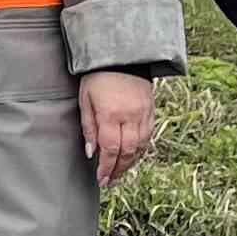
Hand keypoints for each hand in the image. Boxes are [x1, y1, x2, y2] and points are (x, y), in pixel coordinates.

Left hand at [78, 69, 156, 190]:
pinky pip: (148, 136)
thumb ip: (88, 126)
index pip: (110, 149)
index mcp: (111, 114)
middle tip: (110, 181)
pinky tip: (132, 156)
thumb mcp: (85, 99)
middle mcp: (130, 116)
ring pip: (140, 146)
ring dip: (130, 163)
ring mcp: (143, 113)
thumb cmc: (97, 76)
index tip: (101, 179)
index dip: (106, 167)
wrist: (122, 55)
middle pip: (127, 152)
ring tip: (120, 172)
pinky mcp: (151, 110)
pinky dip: (140, 149)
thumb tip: (91, 152)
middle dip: (118, 170)